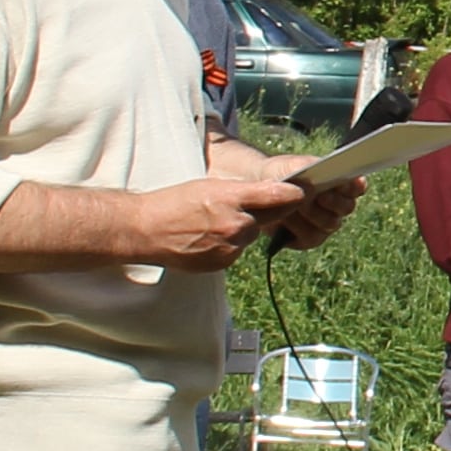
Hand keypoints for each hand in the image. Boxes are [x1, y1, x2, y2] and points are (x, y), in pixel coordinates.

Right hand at [121, 168, 315, 267]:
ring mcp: (230, 247)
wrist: (145, 231)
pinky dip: (229, 244)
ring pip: (250, 235)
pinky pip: (236, 250)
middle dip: (266, 210)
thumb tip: (272, 196)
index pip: (278, 196)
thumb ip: (242, 193)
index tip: (305, 191)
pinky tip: (207, 238)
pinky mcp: (223, 263)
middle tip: (252, 203)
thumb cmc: (174, 203)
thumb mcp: (209, 187)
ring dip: (242, 229)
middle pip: (269, 217)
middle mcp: (235, 224)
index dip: (295, 194)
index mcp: (231, 198)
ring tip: (213, 223)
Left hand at [216, 140, 361, 256]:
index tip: (345, 182)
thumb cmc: (283, 172)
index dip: (354, 186)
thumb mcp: (293, 164)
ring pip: (329, 223)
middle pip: (347, 207)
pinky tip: (284, 218)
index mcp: (341, 184)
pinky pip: (311, 236)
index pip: (357, 187)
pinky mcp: (310, 239)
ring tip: (294, 204)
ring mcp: (325, 224)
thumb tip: (314, 186)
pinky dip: (297, 226)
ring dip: (311, 212)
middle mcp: (338, 206)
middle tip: (318, 195)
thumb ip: (308, 168)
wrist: (261, 187)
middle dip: (332, 200)